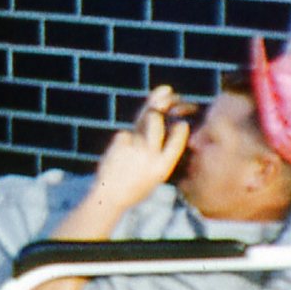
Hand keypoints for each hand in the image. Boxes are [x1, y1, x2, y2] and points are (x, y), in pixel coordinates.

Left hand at [89, 85, 191, 208]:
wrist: (109, 196)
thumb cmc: (134, 187)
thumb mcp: (154, 177)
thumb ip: (161, 155)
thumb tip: (172, 127)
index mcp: (162, 167)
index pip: (177, 140)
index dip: (180, 128)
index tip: (182, 123)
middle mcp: (148, 156)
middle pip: (155, 120)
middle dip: (161, 104)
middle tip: (168, 93)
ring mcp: (131, 147)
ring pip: (142, 119)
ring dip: (152, 104)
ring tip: (163, 93)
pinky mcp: (118, 143)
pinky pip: (127, 133)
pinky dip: (129, 135)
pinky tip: (126, 147)